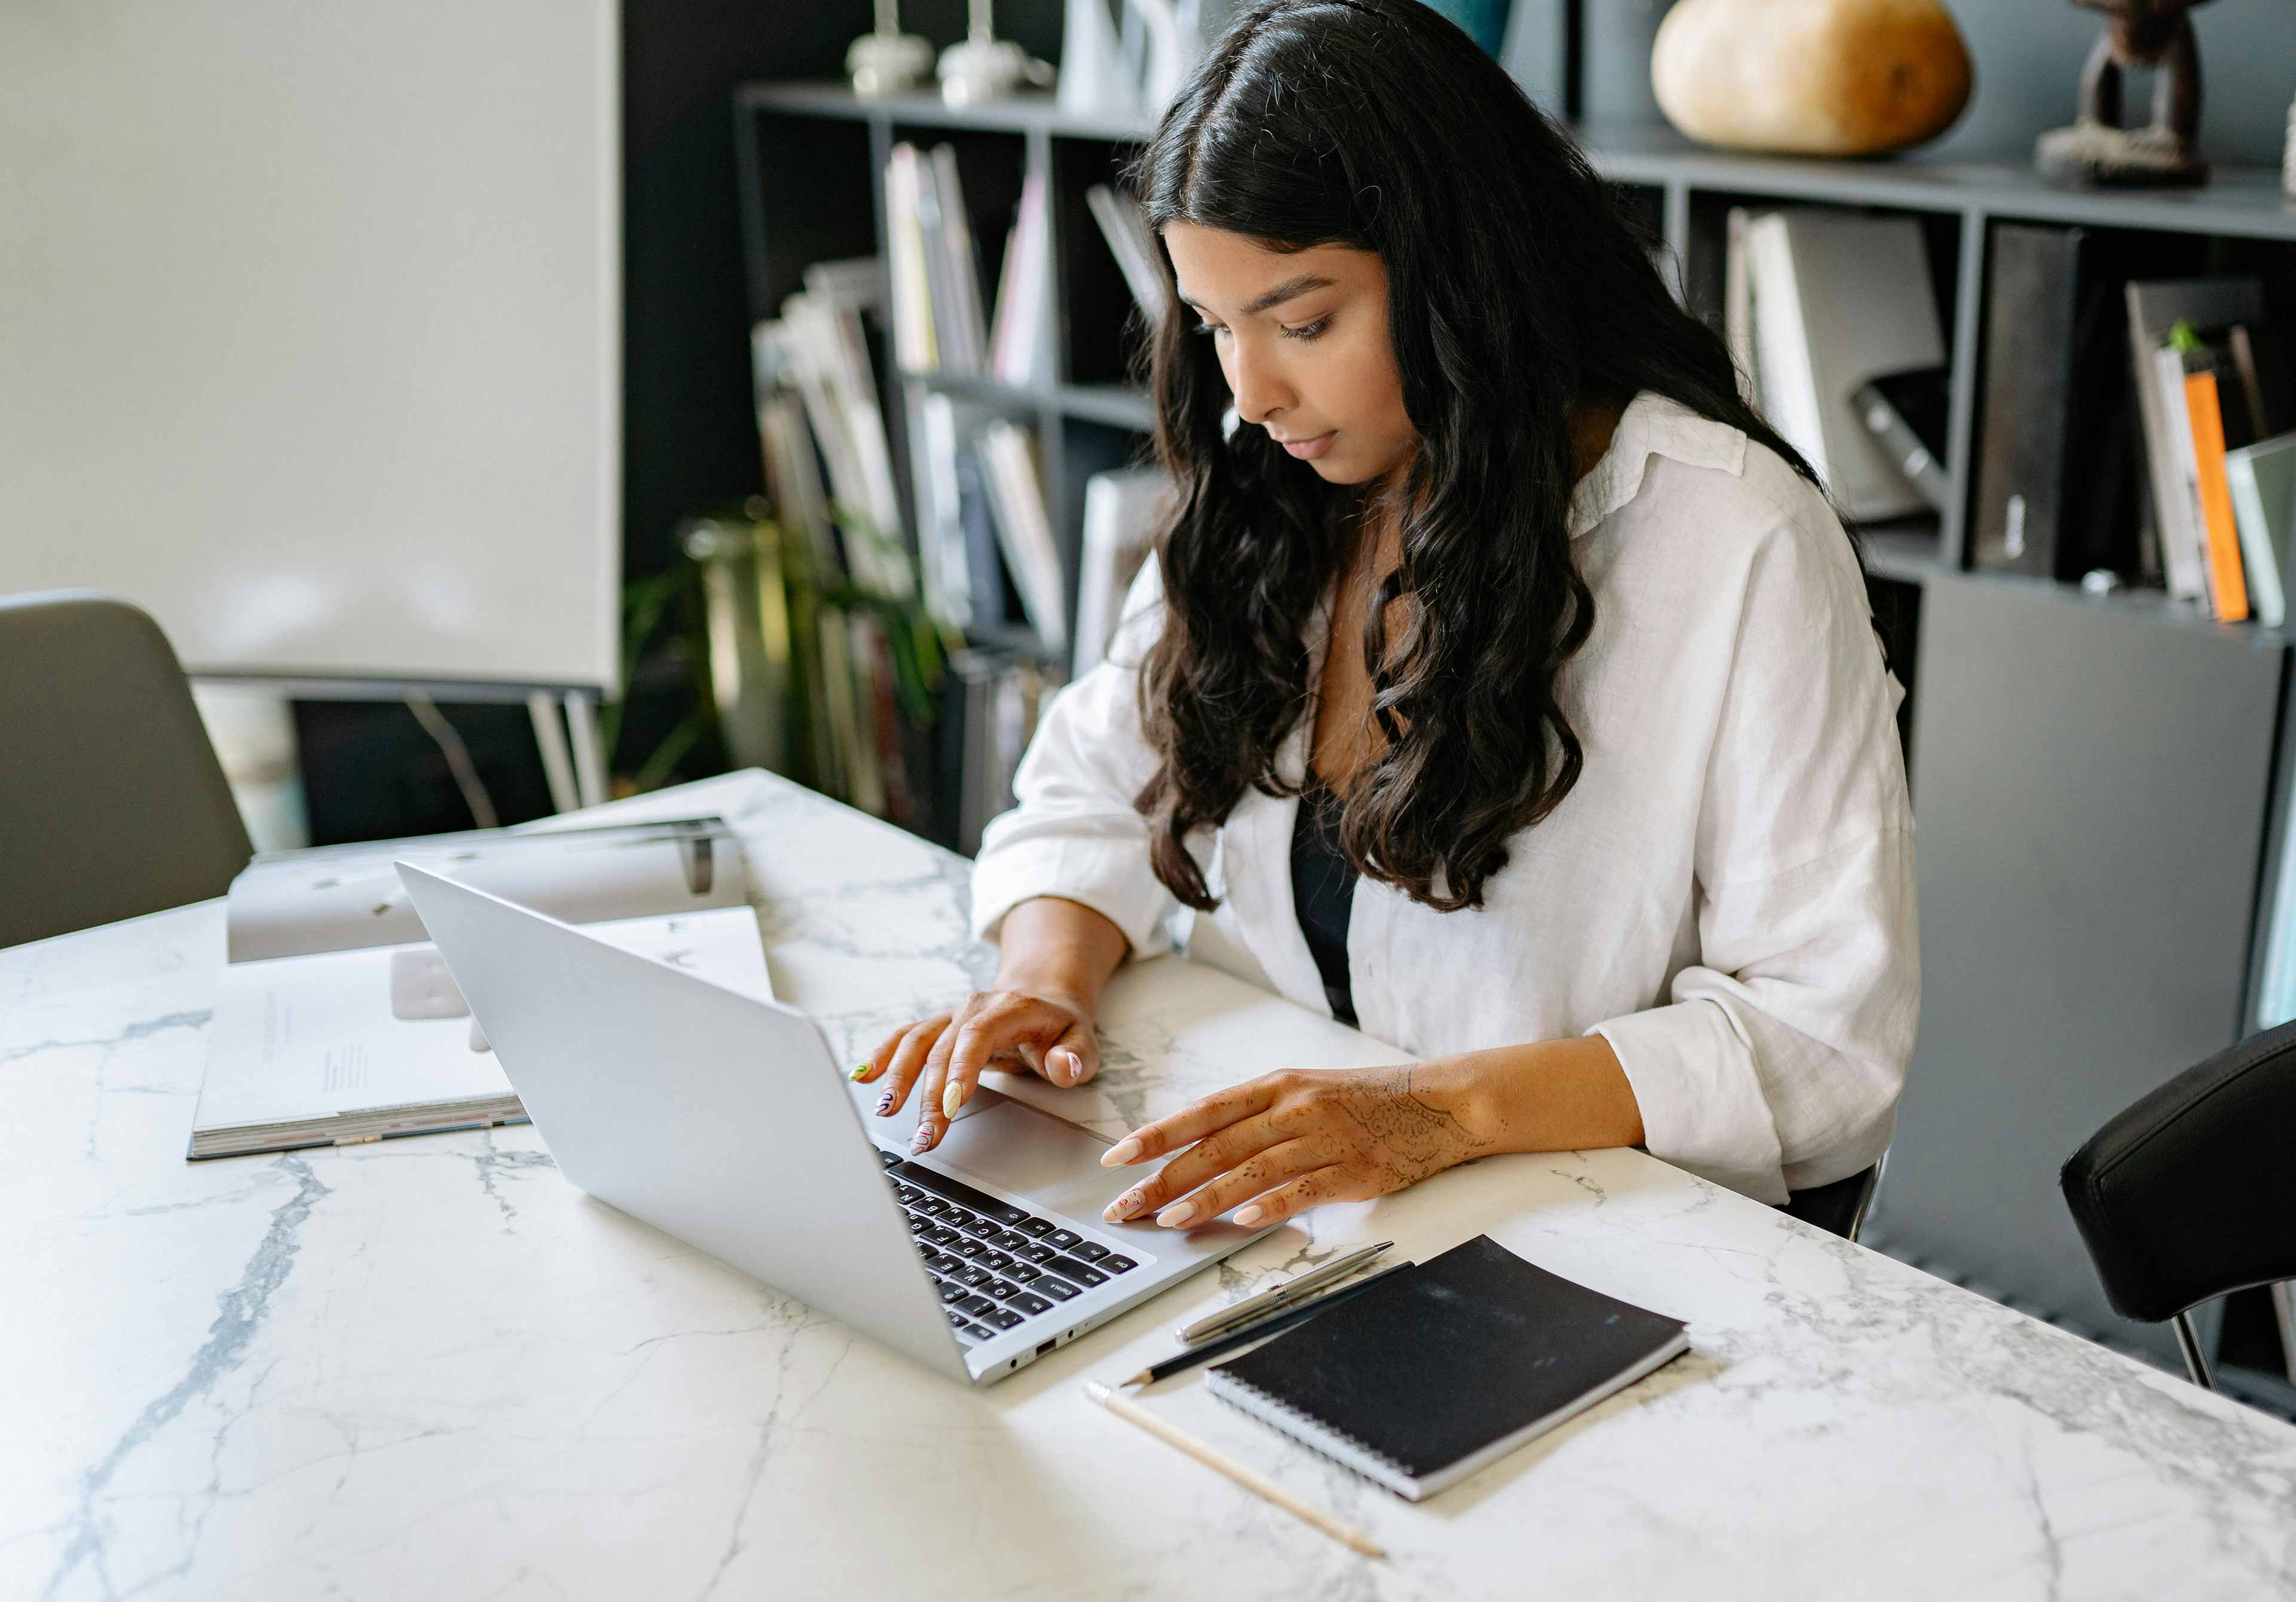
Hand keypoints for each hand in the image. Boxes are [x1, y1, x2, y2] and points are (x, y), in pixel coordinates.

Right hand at [855, 987, 1100, 1153]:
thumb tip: (1062, 1066)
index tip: (951, 1105)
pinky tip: (863, 1077)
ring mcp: (952, 1016)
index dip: (960, 1069)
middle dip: (929, 1097)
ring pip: (917, 1043)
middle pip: (942, 1049)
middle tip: (924, 1138)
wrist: (1044, 997)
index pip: (978, 1036)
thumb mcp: (1084, 1041)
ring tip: (885, 1112)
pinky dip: (883, 1056)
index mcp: (1009, 1008)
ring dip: (898, 1079)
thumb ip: (1075, 1056)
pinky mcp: (938, 1028)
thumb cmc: (1062, 1027)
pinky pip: (905, 1038)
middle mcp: (973, 1007)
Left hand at [1097, 1063, 1494, 1229]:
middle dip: (1163, 1177)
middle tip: (1125, 1206)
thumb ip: (1255, 1120)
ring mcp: (1324, 1139)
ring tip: (1167, 1220)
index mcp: (1276, 1086)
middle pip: (1215, 1146)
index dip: (1157, 1136)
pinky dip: (1269, 1206)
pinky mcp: (1353, 1171)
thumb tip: (1196, 1151)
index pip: (1203, 1112)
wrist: (1440, 1102)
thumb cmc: (1365, 1100)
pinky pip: (1303, 1189)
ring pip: (1251, 1170)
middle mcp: (1294, 1108)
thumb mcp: (1304, 1094)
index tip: (1118, 1158)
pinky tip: (1240, 1222)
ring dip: (1204, 1197)